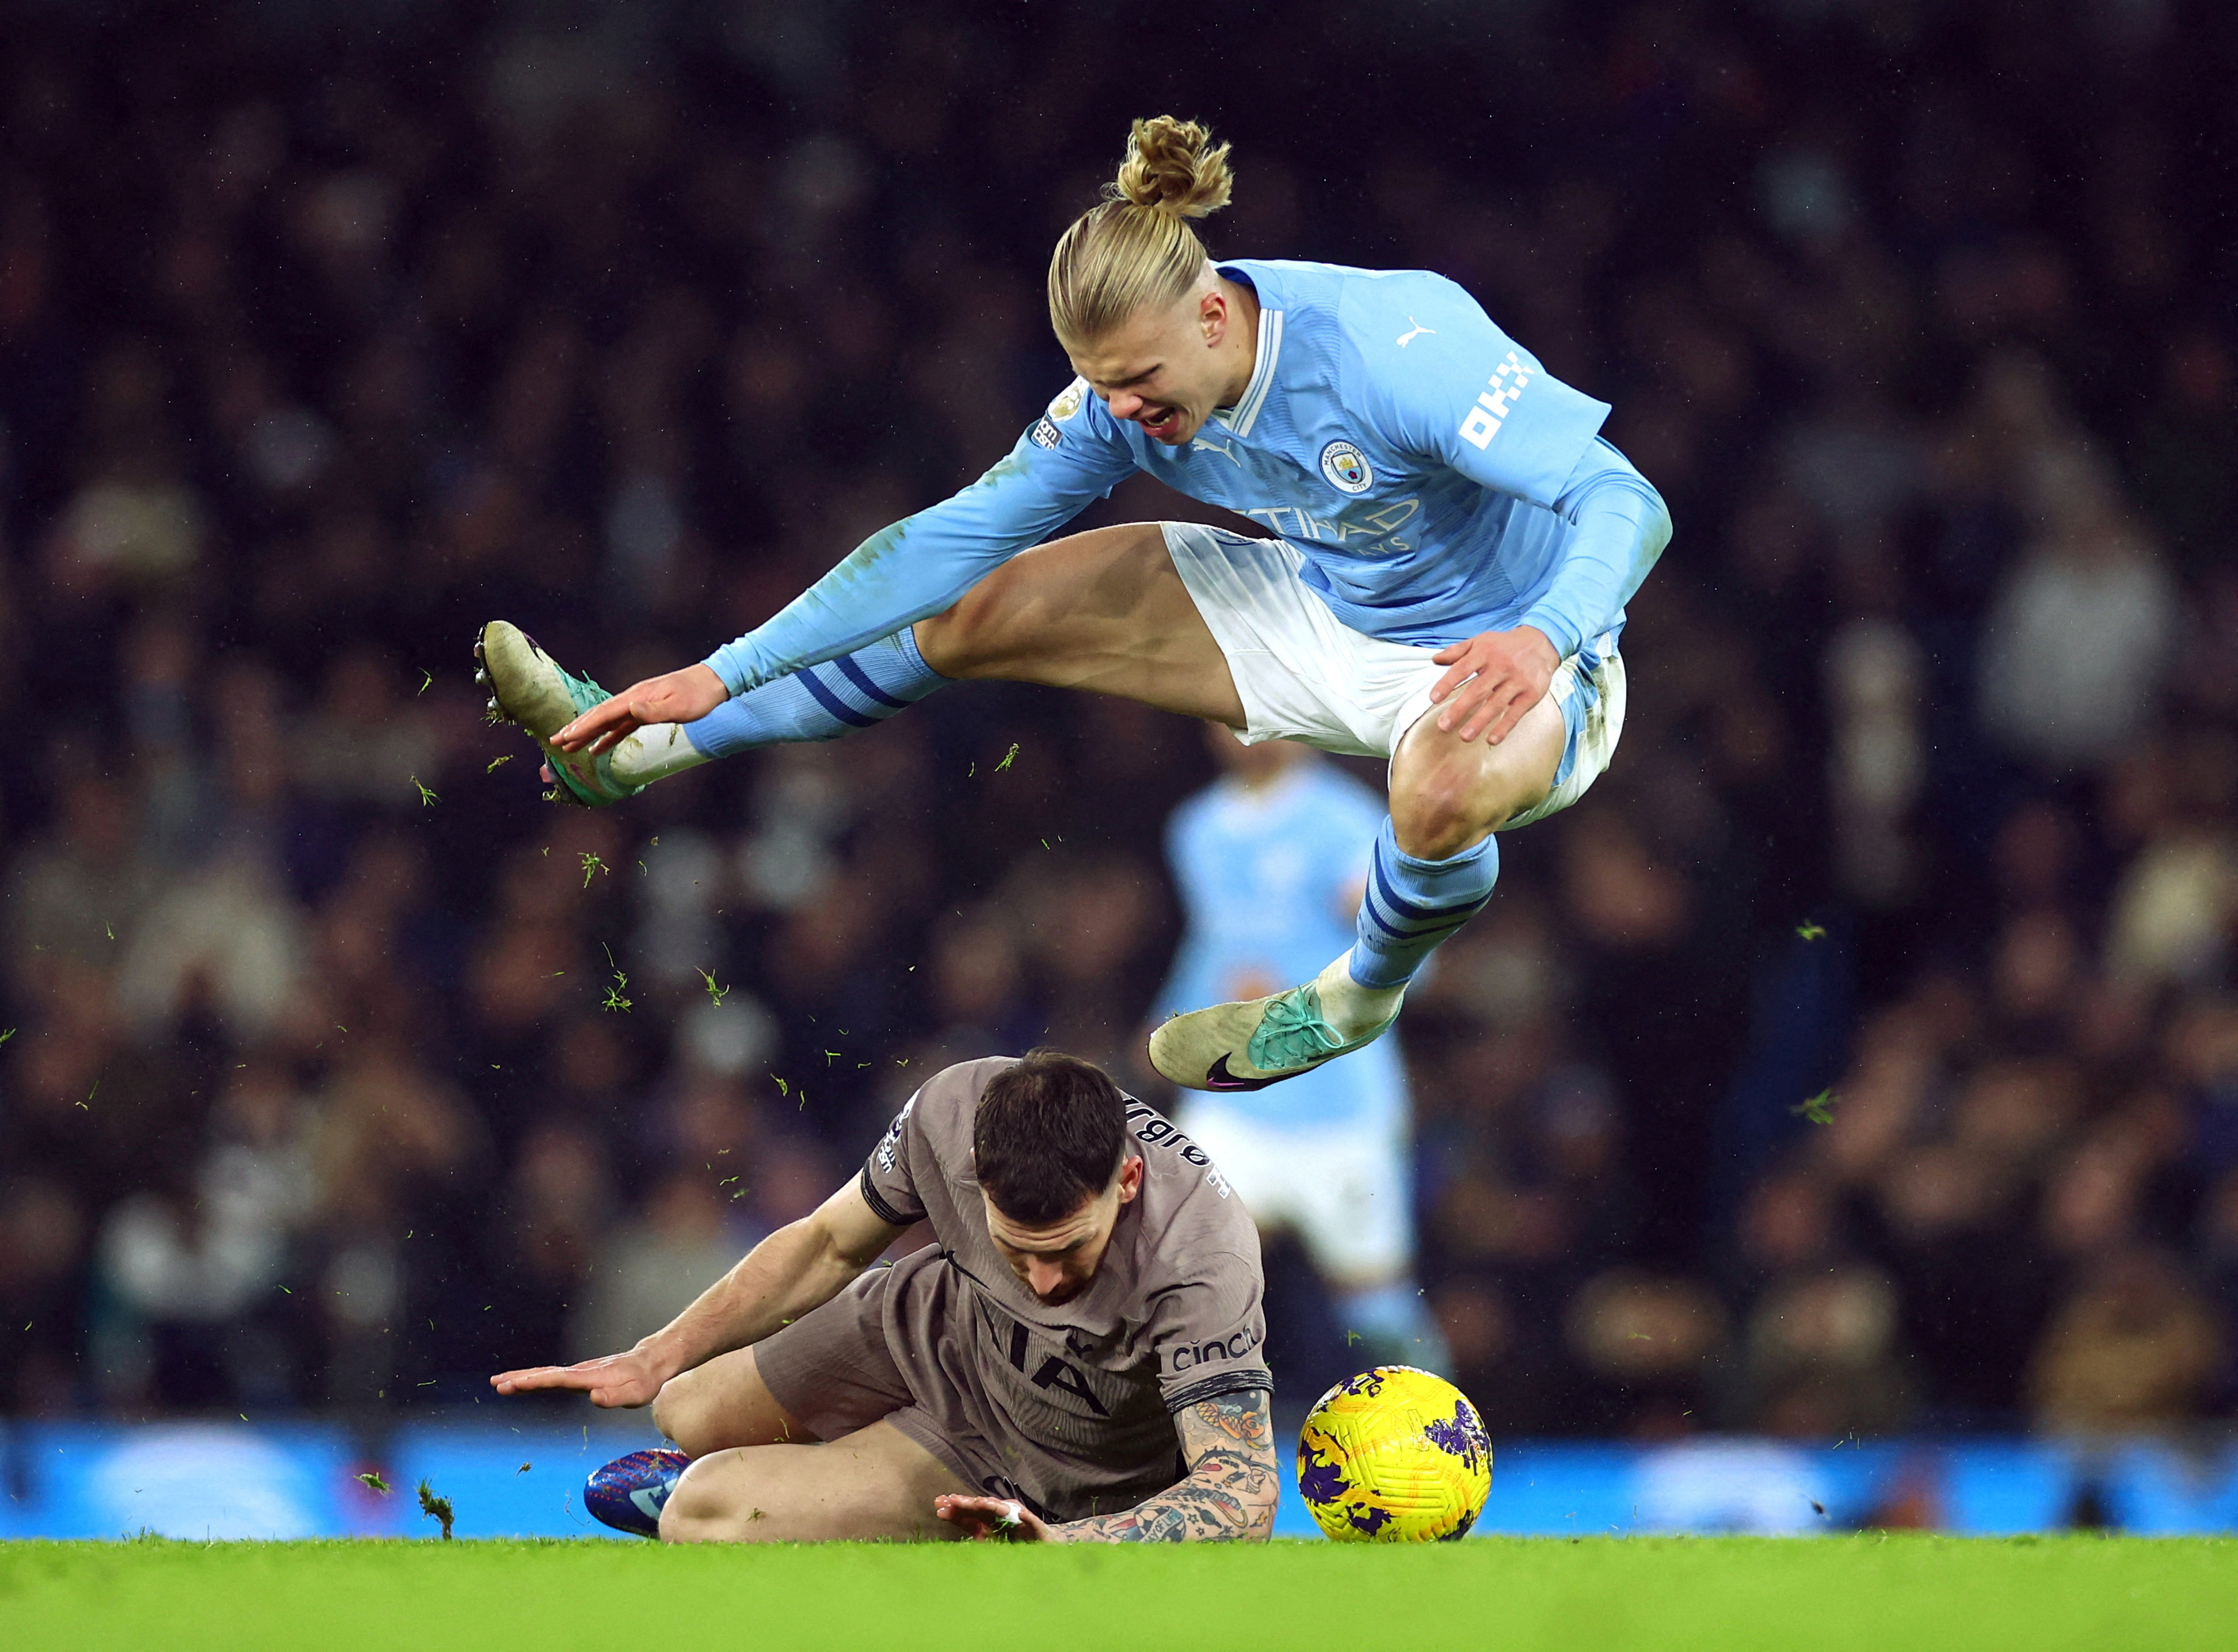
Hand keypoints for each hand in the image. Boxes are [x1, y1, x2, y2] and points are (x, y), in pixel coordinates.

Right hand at [490, 1345, 674, 1407]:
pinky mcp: (580, 1375)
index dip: (535, 1382)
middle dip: (520, 1378)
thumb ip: (615, 1396)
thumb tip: (593, 1396)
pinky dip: (535, 1377)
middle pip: (545, 1374)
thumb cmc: (644, 1382)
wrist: (651, 1362)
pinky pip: (552, 1375)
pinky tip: (525, 1382)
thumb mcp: (636, 1394)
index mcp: (589, 1377)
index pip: (557, 1379)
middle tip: (495, 1383)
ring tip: (499, 1382)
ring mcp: (579, 1372)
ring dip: (523, 1377)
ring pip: (546, 1373)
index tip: (514, 1384)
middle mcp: (581, 1372)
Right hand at [551, 664, 728, 754]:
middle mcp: (633, 699)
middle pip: (599, 715)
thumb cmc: (699, 696)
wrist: (714, 682)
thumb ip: (653, 710)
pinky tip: (598, 749)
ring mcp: (639, 704)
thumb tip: (629, 709)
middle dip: (577, 729)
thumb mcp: (679, 706)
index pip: (604, 714)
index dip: (584, 726)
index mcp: (637, 697)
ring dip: (588, 734)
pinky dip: (608, 737)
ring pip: (607, 721)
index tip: (565, 736)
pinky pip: (621, 727)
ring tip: (569, 747)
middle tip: (556, 742)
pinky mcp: (646, 711)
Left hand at [934, 1494, 1058, 1541]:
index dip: (955, 1509)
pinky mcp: (1036, 1526)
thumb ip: (972, 1529)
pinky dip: (1026, 1517)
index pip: (969, 1513)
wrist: (1045, 1547)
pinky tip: (1019, 1514)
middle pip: (982, 1508)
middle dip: (967, 1503)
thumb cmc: (1014, 1541)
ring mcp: (1019, 1518)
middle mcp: (1002, 1515)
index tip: (938, 1505)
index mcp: (990, 1520)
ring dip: (991, 1505)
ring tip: (978, 1503)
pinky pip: (1030, 1521)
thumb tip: (947, 1517)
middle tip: (950, 1500)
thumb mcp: (989, 1538)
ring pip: (1004, 1510)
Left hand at [1428, 626, 1558, 743]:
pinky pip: (1516, 713)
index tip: (1433, 699)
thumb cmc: (1504, 645)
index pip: (1462, 669)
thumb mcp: (1480, 642)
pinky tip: (1491, 739)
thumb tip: (1435, 660)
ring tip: (1464, 737)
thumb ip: (1457, 651)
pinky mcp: (1531, 693)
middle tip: (1443, 725)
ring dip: (1479, 722)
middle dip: (1459, 709)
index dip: (1447, 683)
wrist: (1541, 643)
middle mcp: (1501, 666)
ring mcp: (1518, 680)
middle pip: (1478, 690)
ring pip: (1496, 704)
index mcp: (1485, 652)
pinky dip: (1504, 727)